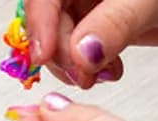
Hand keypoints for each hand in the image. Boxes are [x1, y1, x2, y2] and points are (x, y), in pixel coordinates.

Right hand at [25, 0, 157, 86]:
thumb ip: (117, 23)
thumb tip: (83, 51)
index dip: (40, 21)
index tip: (46, 54)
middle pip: (49, 14)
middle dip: (58, 47)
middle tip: (79, 73)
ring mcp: (99, 3)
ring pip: (62, 34)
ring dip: (71, 62)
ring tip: (94, 75)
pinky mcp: (110, 24)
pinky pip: (82, 47)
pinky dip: (89, 66)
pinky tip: (108, 73)